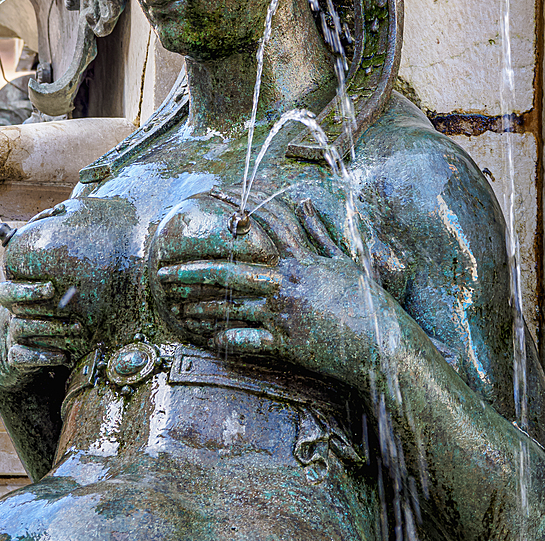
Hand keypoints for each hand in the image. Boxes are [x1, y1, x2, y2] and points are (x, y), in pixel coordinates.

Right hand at [0, 280, 87, 387]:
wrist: (28, 353)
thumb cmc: (49, 317)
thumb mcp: (51, 300)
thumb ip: (60, 286)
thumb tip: (90, 267)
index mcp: (16, 300)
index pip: (6, 292)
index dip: (26, 290)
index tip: (51, 288)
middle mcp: (11, 317)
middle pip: (17, 308)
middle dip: (43, 307)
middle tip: (64, 302)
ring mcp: (12, 338)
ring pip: (21, 328)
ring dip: (51, 328)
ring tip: (77, 327)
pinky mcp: (16, 358)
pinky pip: (23, 357)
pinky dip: (45, 356)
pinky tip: (64, 356)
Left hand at [155, 194, 400, 390]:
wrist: (382, 346)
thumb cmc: (365, 303)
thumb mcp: (343, 262)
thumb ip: (319, 233)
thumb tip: (304, 203)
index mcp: (300, 260)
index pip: (261, 227)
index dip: (235, 209)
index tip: (210, 199)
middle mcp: (287, 283)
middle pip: (229, 270)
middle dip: (191, 270)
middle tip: (162, 272)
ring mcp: (283, 314)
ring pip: (230, 307)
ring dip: (199, 306)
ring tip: (175, 306)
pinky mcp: (285, 343)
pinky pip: (246, 341)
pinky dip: (225, 341)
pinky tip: (205, 340)